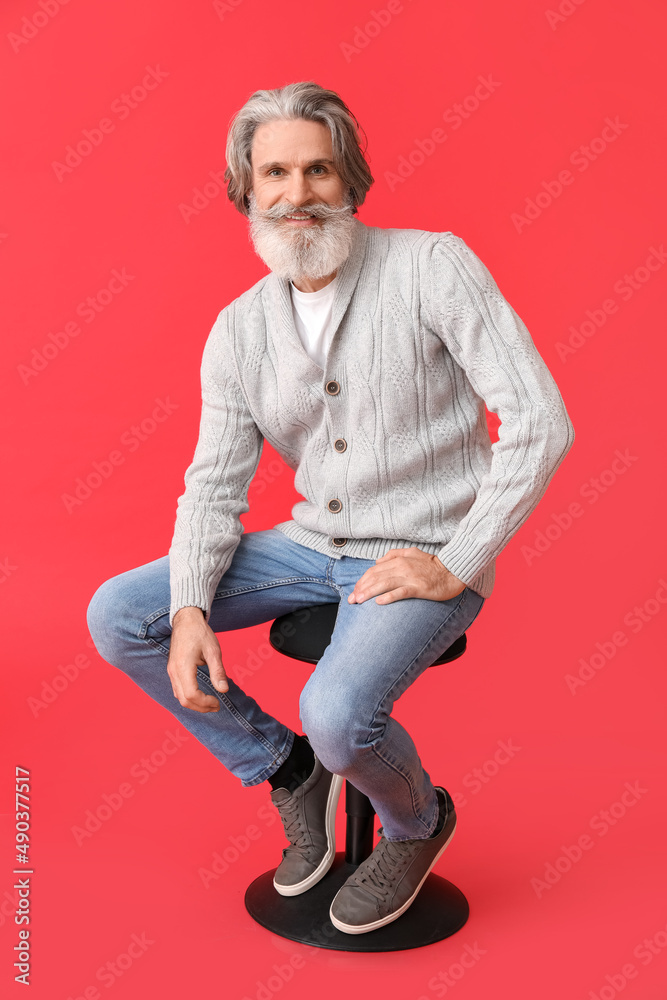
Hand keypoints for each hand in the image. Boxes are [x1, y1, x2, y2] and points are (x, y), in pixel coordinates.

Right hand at [167, 607, 228, 712]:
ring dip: (195, 704)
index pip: (191, 694)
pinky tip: (200, 695)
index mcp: (183, 666)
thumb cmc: (200, 632)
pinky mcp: (172, 670)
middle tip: (217, 706)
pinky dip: (188, 697)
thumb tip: (224, 690)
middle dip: (201, 707)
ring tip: (211, 702)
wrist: (186, 620)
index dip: (205, 703)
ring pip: (179, 697)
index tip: (218, 701)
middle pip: (184, 700)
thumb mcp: (213, 650)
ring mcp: (171, 671)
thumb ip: (218, 671)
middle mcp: (174, 671)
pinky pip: (177, 690)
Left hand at [348, 547, 466, 604]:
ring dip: (369, 593)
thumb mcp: (412, 553)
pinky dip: (388, 597)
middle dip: (361, 588)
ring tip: (359, 601)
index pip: (374, 570)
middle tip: (352, 599)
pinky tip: (379, 602)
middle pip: (376, 577)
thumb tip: (377, 562)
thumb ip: (393, 555)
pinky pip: (400, 592)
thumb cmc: (432, 565)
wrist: (452, 571)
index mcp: (399, 559)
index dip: (362, 580)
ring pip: (384, 584)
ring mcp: (410, 578)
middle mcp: (402, 567)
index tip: (355, 590)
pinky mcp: (418, 588)